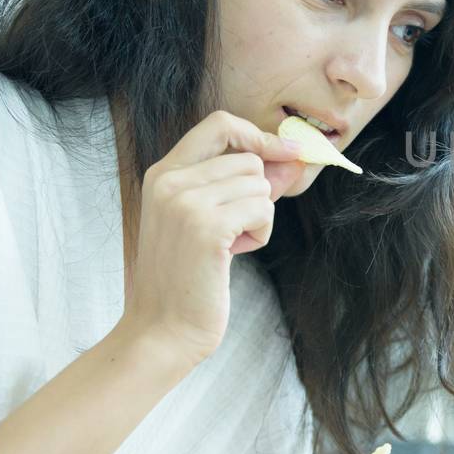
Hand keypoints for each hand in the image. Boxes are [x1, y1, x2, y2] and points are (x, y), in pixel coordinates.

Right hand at [115, 110, 306, 366]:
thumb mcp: (208, 220)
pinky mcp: (206, 226)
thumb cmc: (188, 278)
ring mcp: (185, 202)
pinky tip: (233, 254)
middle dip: (258, 193)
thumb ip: (243, 185)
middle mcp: (169, 181)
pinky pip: (262, 208)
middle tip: (235, 229)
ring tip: (228, 246)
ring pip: (260, 183)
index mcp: (162, 174)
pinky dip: (260, 233)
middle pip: (248, 158)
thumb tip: (291, 158)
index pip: (219, 124)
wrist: (163, 329)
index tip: (285, 152)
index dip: (257, 135)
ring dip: (258, 217)